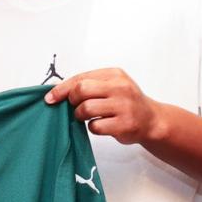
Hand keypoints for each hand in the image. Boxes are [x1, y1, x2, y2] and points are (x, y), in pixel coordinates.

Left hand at [45, 68, 165, 144]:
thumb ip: (88, 84)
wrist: (152, 120)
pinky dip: (93, 127)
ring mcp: (124, 106)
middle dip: (72, 101)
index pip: (80, 78)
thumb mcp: (111, 85)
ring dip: (80, 115)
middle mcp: (121, 88)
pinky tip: (101, 125)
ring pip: (86, 109)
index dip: (61, 89)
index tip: (50, 98)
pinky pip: (95, 126)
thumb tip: (55, 90)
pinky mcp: (125, 124)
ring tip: (87, 116)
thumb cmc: (125, 102)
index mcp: (114, 74)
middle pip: (81, 91)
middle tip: (75, 107)